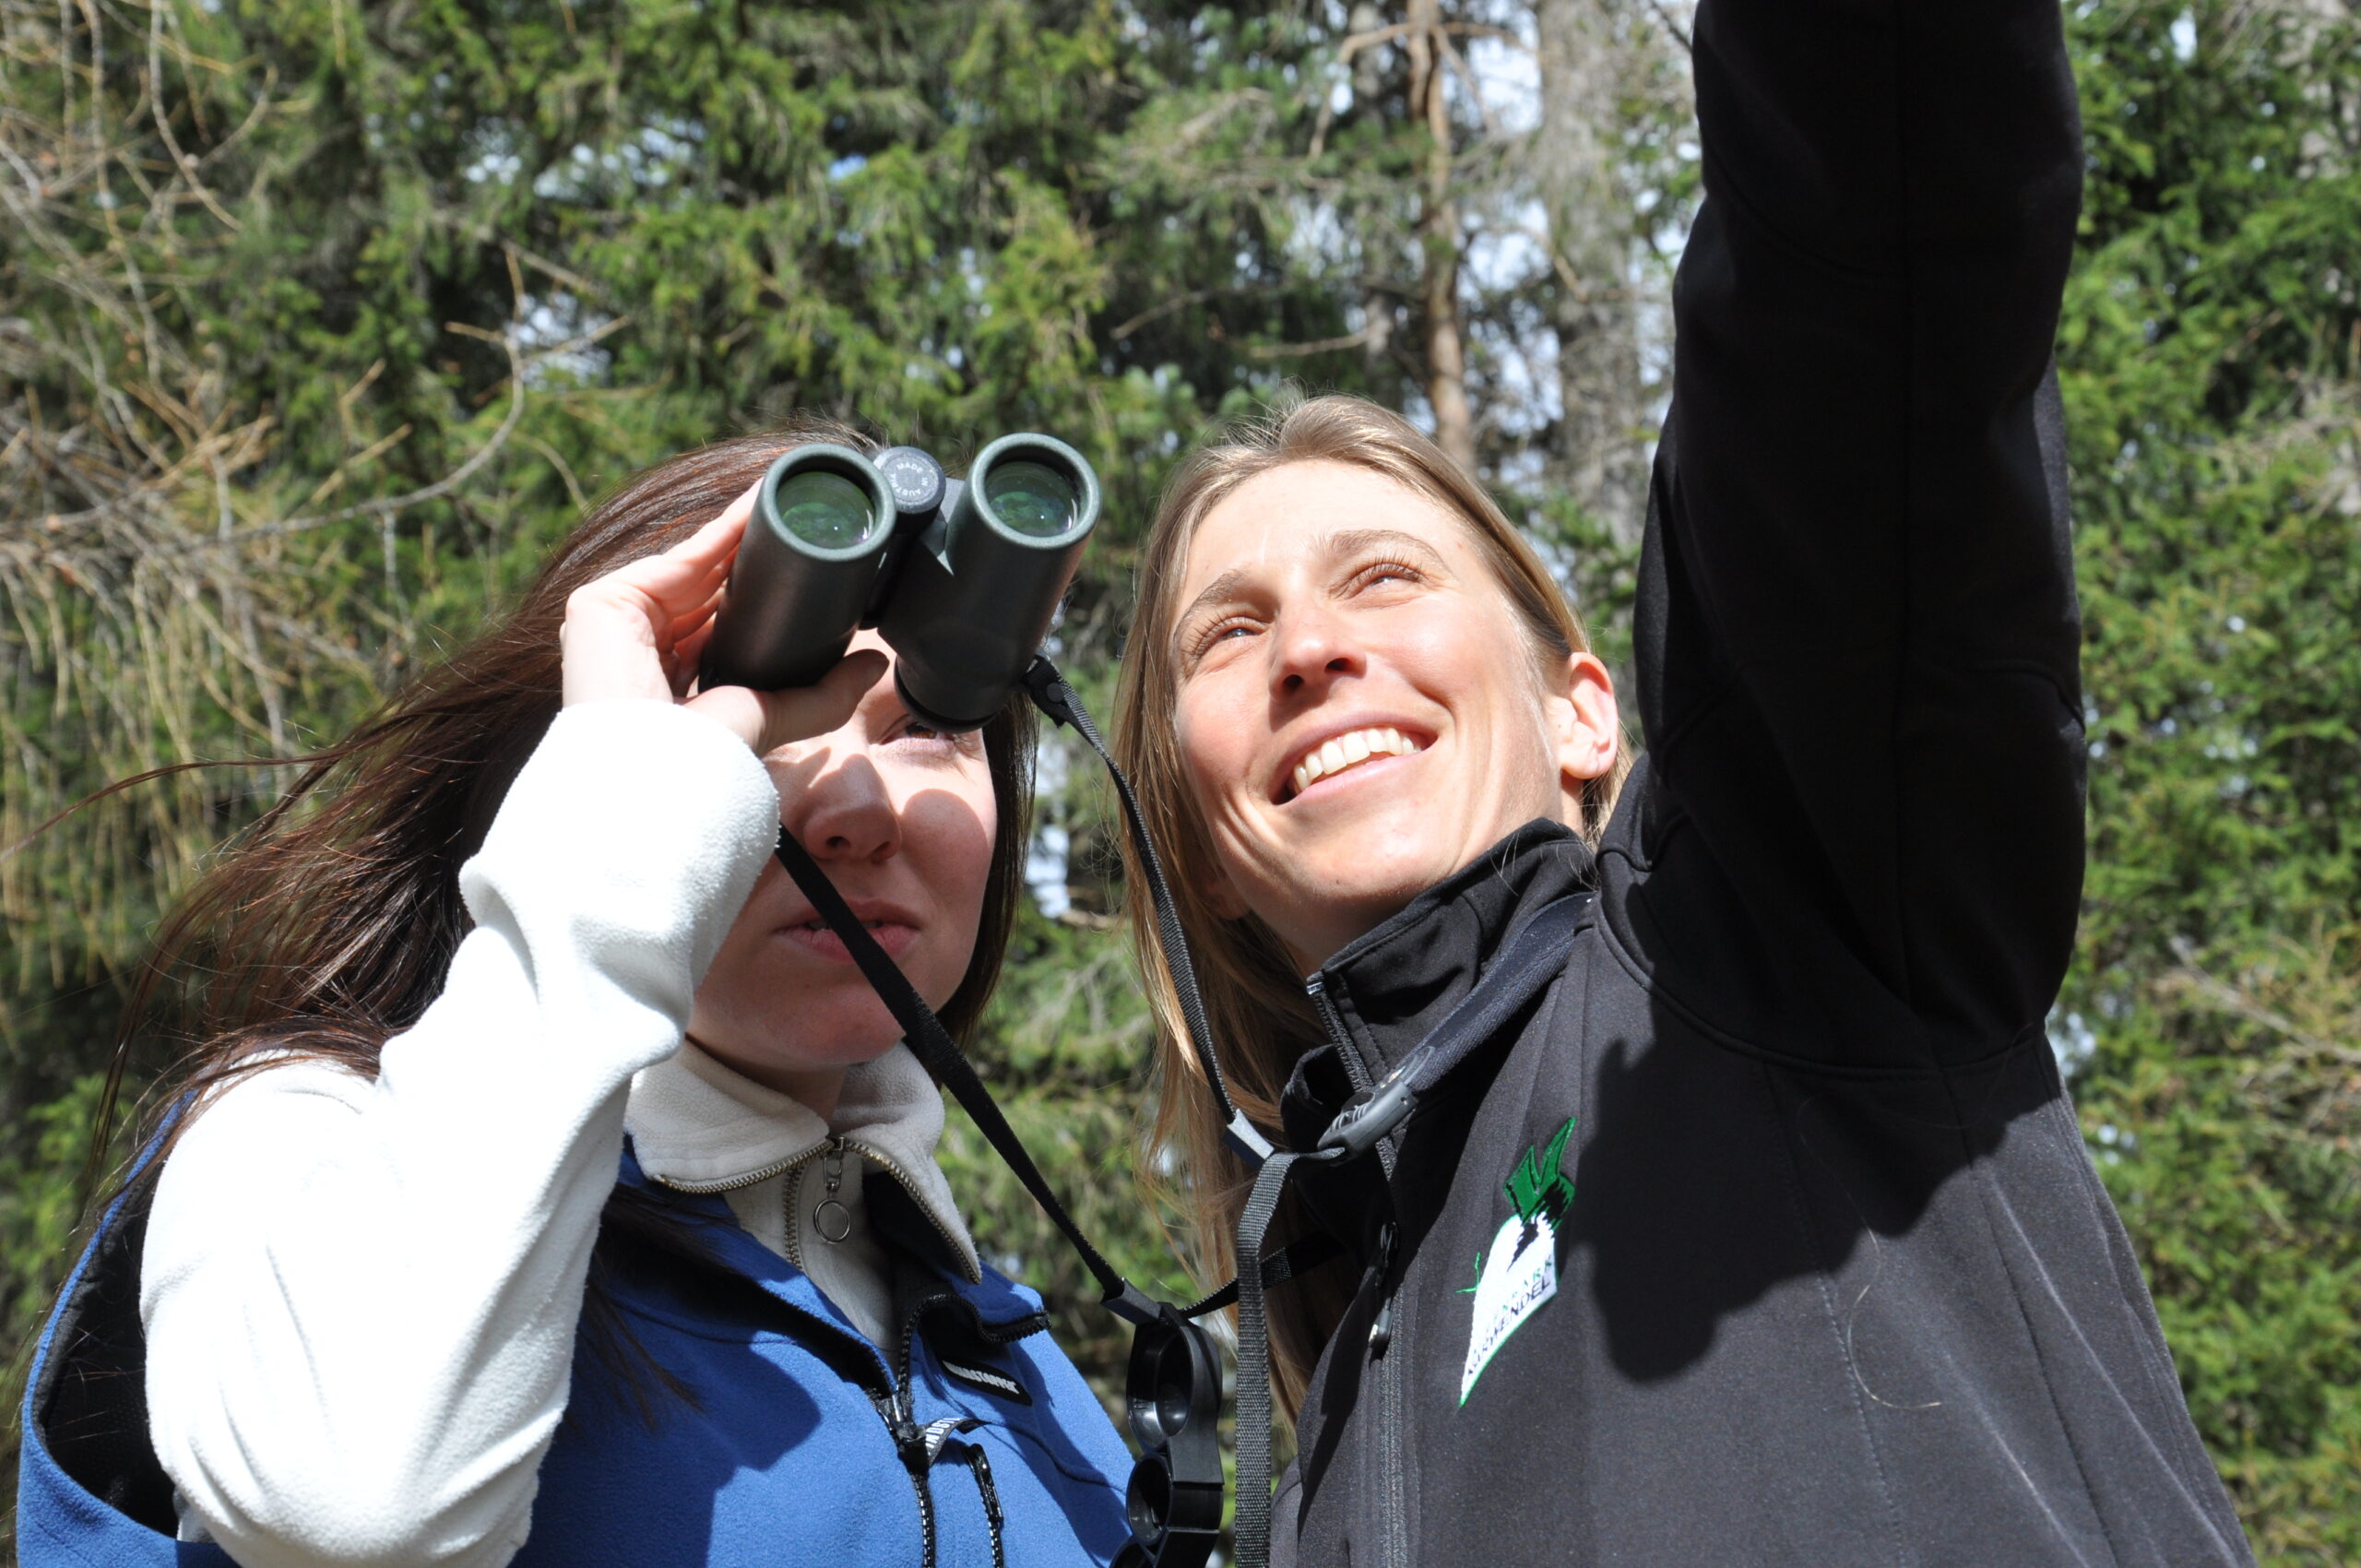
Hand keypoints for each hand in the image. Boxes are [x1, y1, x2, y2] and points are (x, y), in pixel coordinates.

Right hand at [559, 477, 886, 753]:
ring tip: (791, 501)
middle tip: (803, 522)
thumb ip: (826, 695)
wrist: (654, 766)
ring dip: (744, 528)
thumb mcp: (775, 718)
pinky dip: (724, 526)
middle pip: (709, 585)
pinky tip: (761, 501)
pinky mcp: (604, 601)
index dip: (760, 589)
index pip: (721, 620)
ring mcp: (621, 623)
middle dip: (756, 551)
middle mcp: (644, 648)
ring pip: (698, 562)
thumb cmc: (702, 758)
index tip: (802, 566)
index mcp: (675, 680)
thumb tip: (875, 664)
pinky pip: (682, 553)